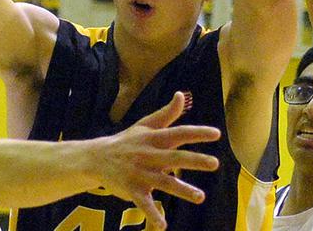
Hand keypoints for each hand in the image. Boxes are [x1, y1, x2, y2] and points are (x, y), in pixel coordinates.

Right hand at [95, 92, 219, 229]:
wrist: (96, 157)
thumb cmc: (127, 141)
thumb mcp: (145, 125)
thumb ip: (167, 114)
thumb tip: (181, 94)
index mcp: (154, 138)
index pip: (178, 133)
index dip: (197, 133)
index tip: (216, 134)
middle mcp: (148, 155)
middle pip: (175, 157)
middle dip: (195, 160)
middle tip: (214, 163)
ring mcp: (140, 173)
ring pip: (164, 182)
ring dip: (182, 189)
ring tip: (200, 197)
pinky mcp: (132, 189)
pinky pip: (144, 204)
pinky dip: (153, 215)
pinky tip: (163, 225)